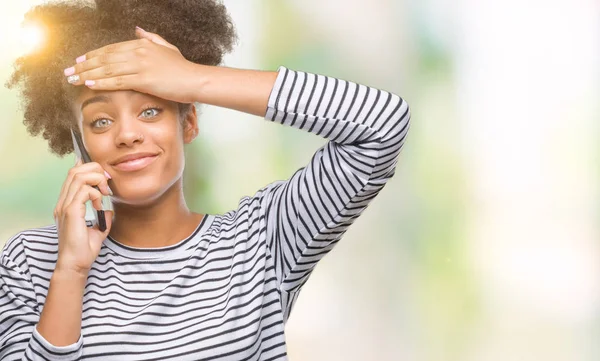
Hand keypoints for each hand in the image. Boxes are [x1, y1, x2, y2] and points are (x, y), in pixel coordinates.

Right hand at [53, 158, 113, 274]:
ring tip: (105, 193)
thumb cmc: (83, 250)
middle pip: (75, 170)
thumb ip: (102, 218)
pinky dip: (96, 194)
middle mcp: (63, 203)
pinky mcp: (70, 212)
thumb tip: (110, 209)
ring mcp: (65, 206)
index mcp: (67, 204)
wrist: (75, 265)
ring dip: (97, 180)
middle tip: (108, 183)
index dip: (89, 169)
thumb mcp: (97, 230)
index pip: (73, 175)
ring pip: (78, 176)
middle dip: (95, 170)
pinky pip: (84, 191)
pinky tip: (99, 205)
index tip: (105, 179)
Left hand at [64, 27, 200, 103]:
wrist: (196, 80)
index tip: (79, 62)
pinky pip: (118, 81)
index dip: (93, 55)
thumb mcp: (168, 48)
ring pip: (107, 70)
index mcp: (142, 44)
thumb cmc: (183, 68)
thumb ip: (151, 38)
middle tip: (68, 72)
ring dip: (87, 75)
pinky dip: (101, 83)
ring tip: (73, 80)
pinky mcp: (144, 80)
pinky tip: (90, 85)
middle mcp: (139, 52)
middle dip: (84, 66)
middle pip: (105, 58)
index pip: (111, 49)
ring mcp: (141, 65)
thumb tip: (137, 29)